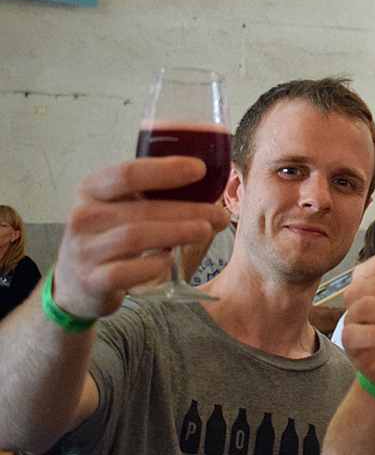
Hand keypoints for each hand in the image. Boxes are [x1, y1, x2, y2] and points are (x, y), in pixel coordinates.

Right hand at [51, 158, 230, 319]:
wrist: (75, 284)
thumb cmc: (108, 237)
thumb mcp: (118, 208)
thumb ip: (149, 194)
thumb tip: (208, 184)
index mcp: (90, 190)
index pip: (127, 173)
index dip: (166, 170)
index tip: (200, 170)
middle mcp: (82, 217)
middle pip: (142, 209)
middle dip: (187, 210)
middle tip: (218, 214)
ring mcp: (84, 250)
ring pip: (136, 237)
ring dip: (178, 232)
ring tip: (206, 231)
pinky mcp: (92, 281)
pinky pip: (128, 271)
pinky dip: (154, 264)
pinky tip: (170, 259)